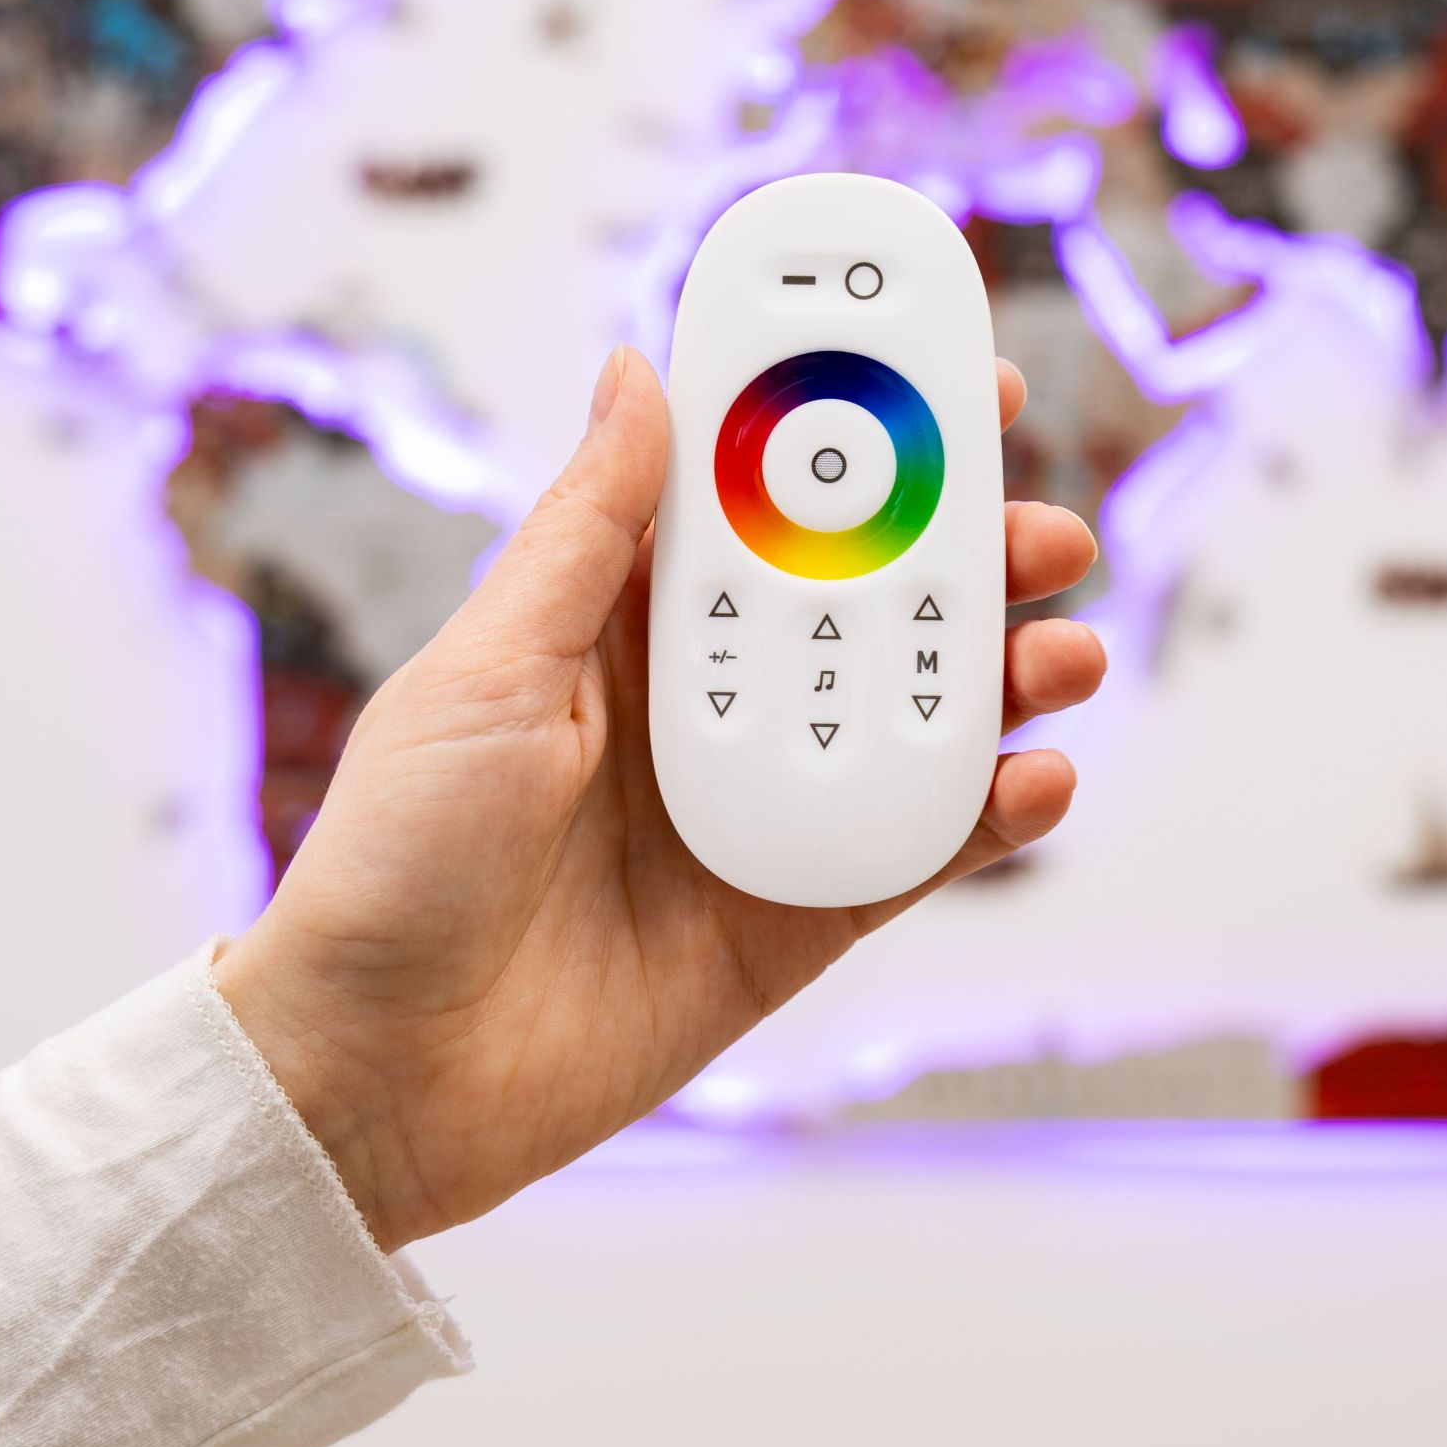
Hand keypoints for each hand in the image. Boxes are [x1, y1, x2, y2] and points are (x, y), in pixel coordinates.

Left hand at [215, 346, 1105, 1248]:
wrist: (383, 1074)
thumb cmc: (397, 856)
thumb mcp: (488, 669)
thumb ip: (586, 532)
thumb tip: (636, 372)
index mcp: (624, 620)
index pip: (760, 498)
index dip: (852, 432)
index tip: (946, 377)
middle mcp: (706, 698)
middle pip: (865, 600)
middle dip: (966, 556)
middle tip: (1042, 531)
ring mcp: (759, 803)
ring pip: (912, 714)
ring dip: (1002, 677)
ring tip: (1063, 651)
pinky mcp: (795, 909)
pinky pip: (916, 847)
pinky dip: (987, 814)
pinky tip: (1036, 779)